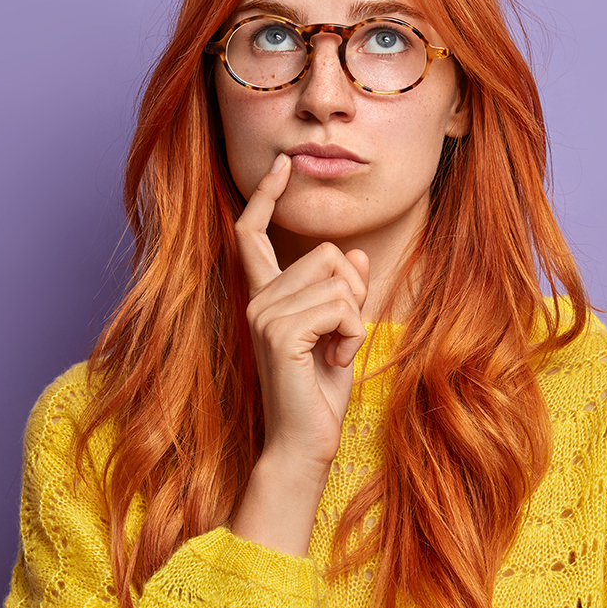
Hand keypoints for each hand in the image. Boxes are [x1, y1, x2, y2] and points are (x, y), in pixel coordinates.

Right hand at [237, 153, 371, 468]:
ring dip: (353, 317)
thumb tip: (352, 255)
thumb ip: (343, 292)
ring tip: (334, 352)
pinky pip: (340, 306)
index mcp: (264, 295)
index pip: (253, 233)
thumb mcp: (340, 332)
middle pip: (325, 254)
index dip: (267, 196)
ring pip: (337, 279)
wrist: (305, 442)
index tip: (281, 165)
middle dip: (352, 292)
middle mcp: (257, 299)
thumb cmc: (320, 393)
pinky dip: (351, 333)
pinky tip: (334, 359)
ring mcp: (264, 314)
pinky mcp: (279, 332)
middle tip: (340, 336)